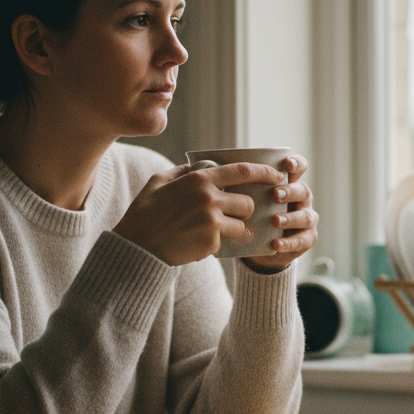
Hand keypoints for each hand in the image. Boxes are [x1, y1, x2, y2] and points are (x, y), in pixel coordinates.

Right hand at [113, 161, 289, 266]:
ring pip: (240, 224)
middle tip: (230, 213)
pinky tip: (196, 241)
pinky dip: (216, 242)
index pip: (243, 171)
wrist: (137, 247)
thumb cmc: (144, 213)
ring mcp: (211, 222)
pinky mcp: (211, 243)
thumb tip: (197, 166)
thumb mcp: (159, 182)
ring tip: (211, 230)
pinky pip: (225, 241)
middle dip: (243, 209)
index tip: (277, 175)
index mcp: (199, 179)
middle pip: (247, 203)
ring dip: (232, 228)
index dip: (265, 172)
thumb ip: (182, 172)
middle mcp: (209, 198)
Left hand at [243, 154, 317, 273]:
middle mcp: (302, 198)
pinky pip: (302, 240)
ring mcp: (307, 218)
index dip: (296, 164)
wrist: (261, 243)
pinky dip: (289, 243)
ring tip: (275, 221)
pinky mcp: (306, 238)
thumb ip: (245, 187)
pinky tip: (276, 244)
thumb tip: (222, 179)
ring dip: (290, 218)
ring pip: (306, 216)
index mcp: (290, 183)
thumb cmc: (255, 212)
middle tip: (275, 195)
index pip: (299, 167)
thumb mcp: (250, 198)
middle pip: (302, 191)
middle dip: (290, 192)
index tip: (287, 165)